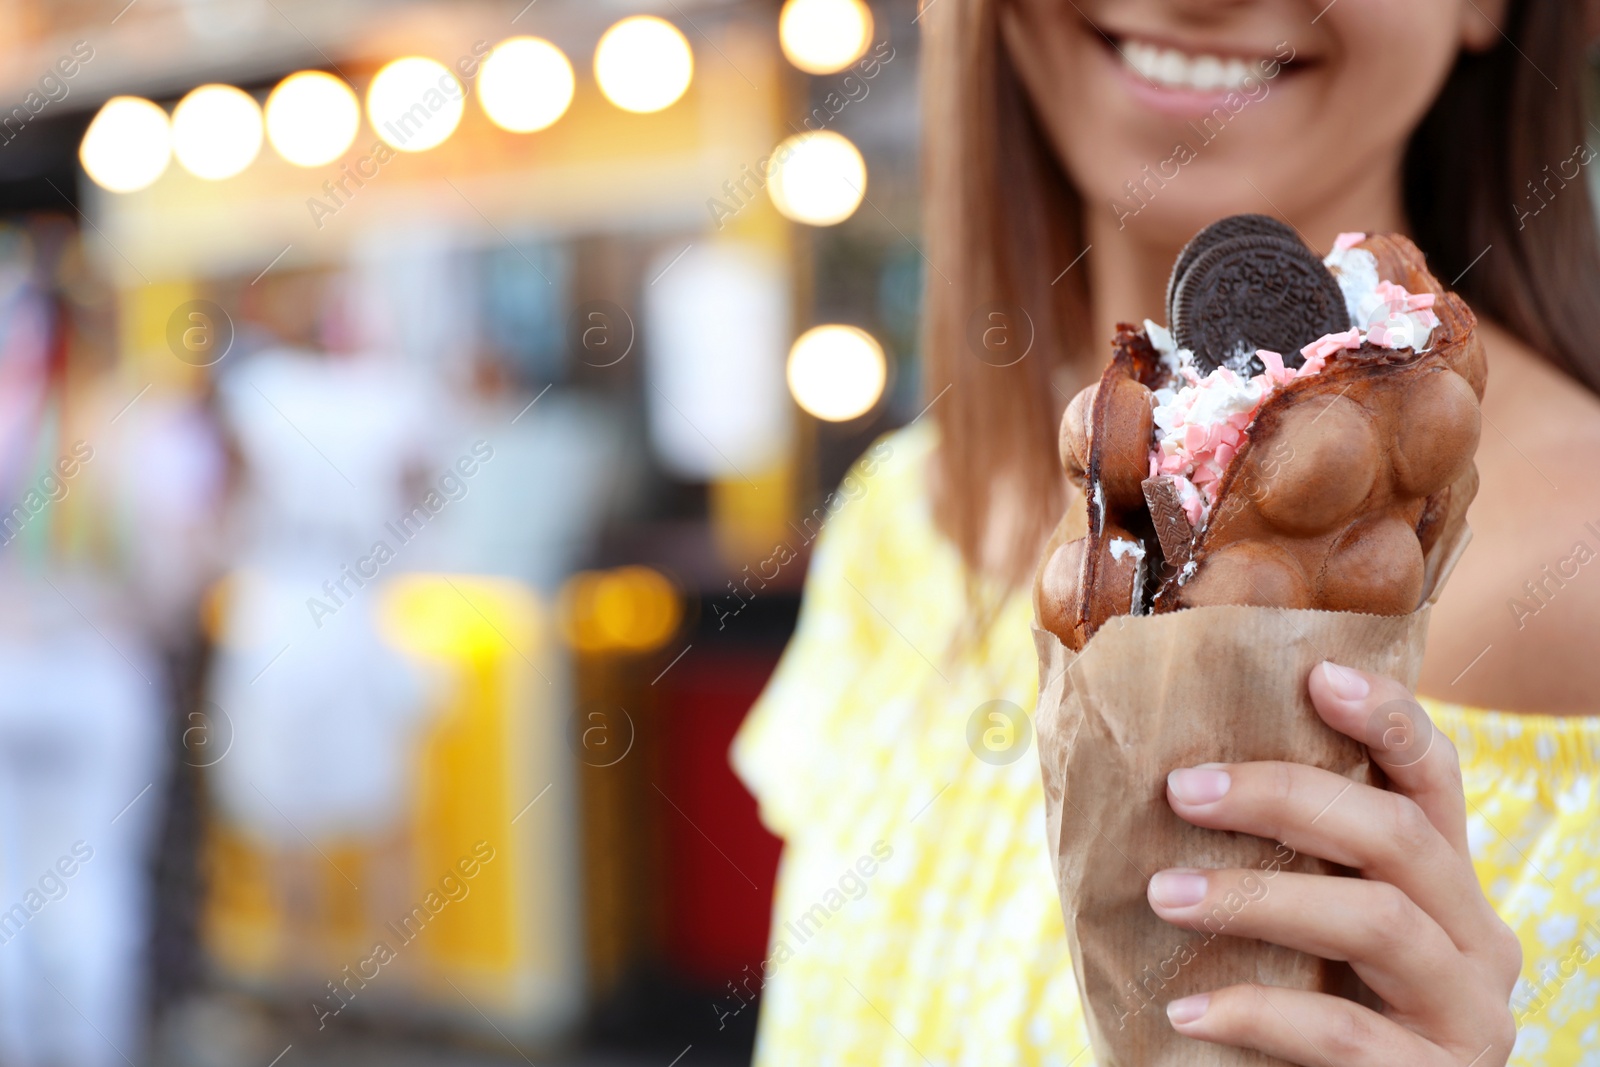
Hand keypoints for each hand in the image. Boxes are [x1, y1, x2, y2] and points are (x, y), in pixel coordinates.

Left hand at [1146, 661, 1521, 1065]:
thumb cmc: (1304, 1003)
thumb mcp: (1307, 924)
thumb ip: (1283, 859)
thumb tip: (1169, 775)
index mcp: (1446, 886)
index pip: (1434, 779)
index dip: (1387, 719)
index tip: (1317, 675)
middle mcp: (1477, 941)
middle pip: (1399, 837)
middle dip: (1287, 799)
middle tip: (1181, 790)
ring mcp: (1468, 1016)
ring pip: (1377, 923)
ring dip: (1259, 899)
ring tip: (1162, 894)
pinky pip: (1344, 1031)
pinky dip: (1257, 1011)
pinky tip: (1187, 1008)